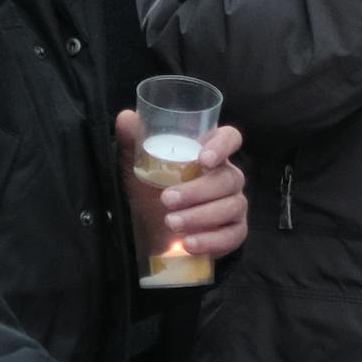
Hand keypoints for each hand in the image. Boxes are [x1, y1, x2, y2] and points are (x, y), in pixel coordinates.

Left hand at [115, 113, 248, 260]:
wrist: (151, 234)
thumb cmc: (150, 193)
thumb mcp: (137, 168)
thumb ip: (133, 141)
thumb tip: (127, 117)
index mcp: (209, 154)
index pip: (230, 138)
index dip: (223, 146)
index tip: (203, 159)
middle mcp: (227, 176)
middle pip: (229, 177)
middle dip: (198, 191)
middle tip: (167, 199)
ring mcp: (234, 204)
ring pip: (232, 206)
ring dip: (201, 216)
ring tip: (171, 223)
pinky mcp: (234, 231)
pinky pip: (234, 234)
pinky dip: (212, 240)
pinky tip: (189, 244)